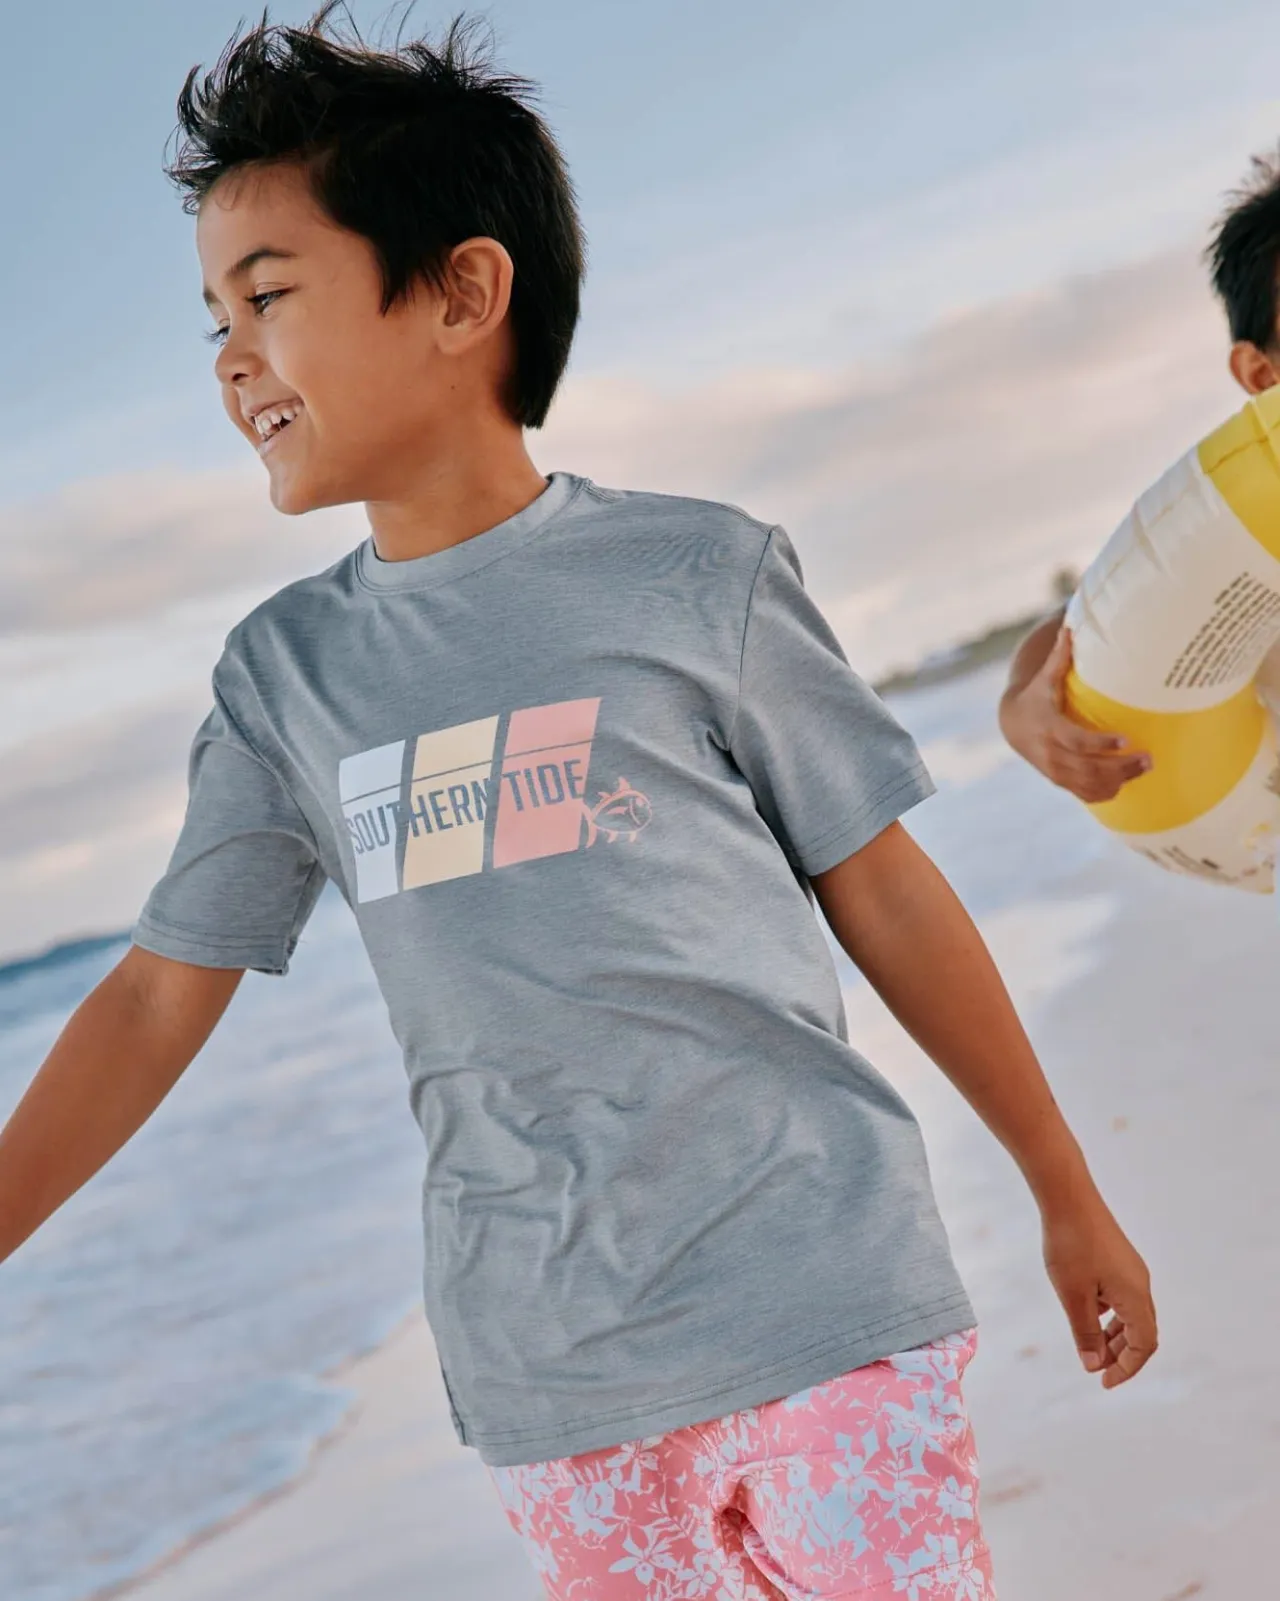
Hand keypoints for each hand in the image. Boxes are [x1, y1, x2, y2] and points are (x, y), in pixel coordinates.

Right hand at [999, 625, 1151, 802]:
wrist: (1010, 724)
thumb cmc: (1036, 696)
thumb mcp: (1044, 677)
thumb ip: (1059, 656)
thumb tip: (1070, 624)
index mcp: (1049, 727)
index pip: (1075, 741)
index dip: (1100, 744)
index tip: (1125, 740)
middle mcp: (1050, 752)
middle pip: (1088, 767)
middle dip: (1120, 766)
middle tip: (1149, 757)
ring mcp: (1054, 770)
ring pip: (1088, 783)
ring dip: (1119, 780)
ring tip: (1145, 767)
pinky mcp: (1058, 780)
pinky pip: (1084, 793)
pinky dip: (1105, 792)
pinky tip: (1124, 782)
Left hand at [1042, 1195, 1156, 1387]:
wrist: (1068, 1197)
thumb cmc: (1070, 1245)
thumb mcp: (1073, 1296)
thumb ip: (1085, 1333)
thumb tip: (1093, 1364)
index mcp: (1135, 1296)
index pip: (1144, 1345)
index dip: (1126, 1368)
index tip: (1103, 1381)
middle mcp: (1140, 1284)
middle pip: (1142, 1332)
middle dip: (1121, 1354)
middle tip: (1095, 1368)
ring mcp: (1131, 1269)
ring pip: (1131, 1314)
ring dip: (1114, 1335)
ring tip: (1090, 1346)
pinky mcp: (1118, 1259)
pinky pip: (1121, 1296)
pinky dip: (1108, 1313)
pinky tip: (1086, 1312)